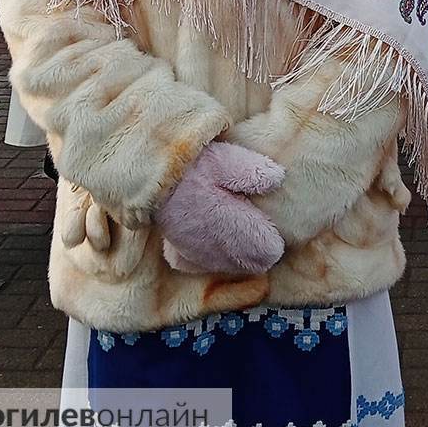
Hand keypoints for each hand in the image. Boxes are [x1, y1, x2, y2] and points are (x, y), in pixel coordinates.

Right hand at [156, 141, 285, 275]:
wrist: (149, 179)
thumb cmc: (191, 167)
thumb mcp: (225, 160)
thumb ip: (253, 171)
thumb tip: (279, 178)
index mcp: (233, 228)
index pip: (267, 253)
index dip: (274, 240)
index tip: (272, 224)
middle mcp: (216, 249)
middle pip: (252, 265)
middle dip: (260, 250)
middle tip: (259, 226)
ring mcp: (197, 255)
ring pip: (230, 266)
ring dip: (238, 254)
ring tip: (239, 230)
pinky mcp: (180, 254)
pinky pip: (204, 264)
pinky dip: (213, 255)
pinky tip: (213, 237)